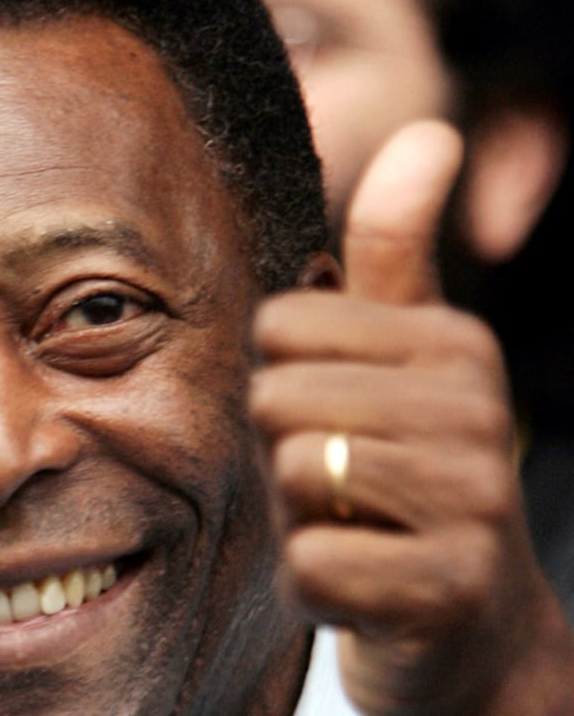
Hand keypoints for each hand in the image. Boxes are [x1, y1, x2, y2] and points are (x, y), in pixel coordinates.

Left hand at [252, 121, 573, 714]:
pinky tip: (360, 583)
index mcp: (456, 343)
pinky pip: (311, 564)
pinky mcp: (446, 589)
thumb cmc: (405, 471)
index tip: (338, 419)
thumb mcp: (404, 356)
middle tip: (341, 484)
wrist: (469, 625)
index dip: (284, 382)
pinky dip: (315, 584)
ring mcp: (473, 503)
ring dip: (302, 516)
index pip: (282, 327)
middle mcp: (479, 412)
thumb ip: (396, 251)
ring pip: (296, 472)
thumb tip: (427, 131)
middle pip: (277, 398)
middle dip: (287, 451)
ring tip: (353, 526)